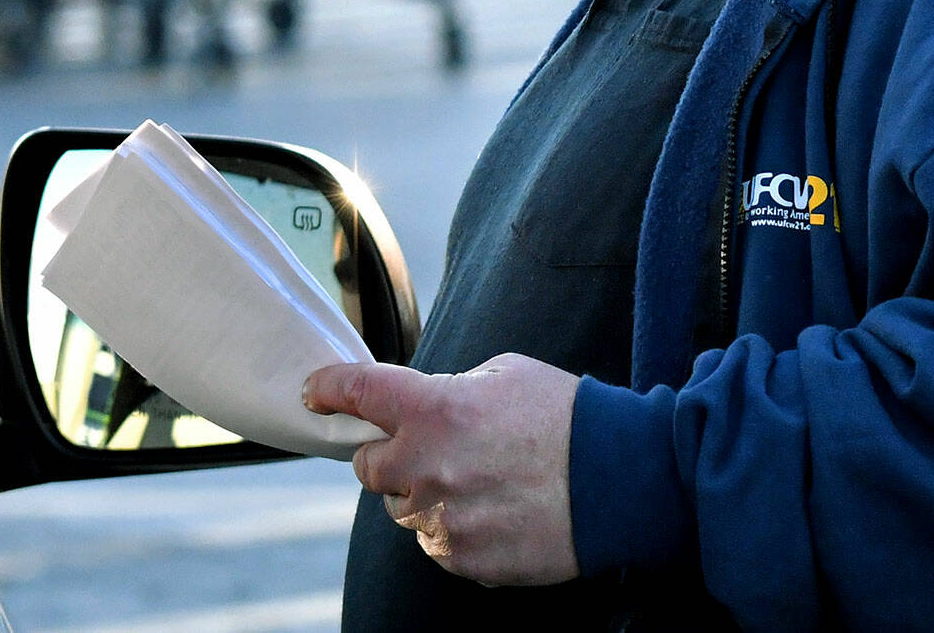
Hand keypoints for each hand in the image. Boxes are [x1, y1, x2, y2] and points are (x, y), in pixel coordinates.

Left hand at [304, 353, 579, 586]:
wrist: (618, 479)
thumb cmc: (565, 417)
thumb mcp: (504, 374)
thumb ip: (450, 390)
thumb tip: (424, 407)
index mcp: (434, 409)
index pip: (358, 392)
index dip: (329, 388)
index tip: (314, 390)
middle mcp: (426, 466)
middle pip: (369, 466)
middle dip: (390, 455)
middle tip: (430, 447)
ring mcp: (442, 518)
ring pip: (403, 509)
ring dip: (424, 495)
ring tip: (478, 482)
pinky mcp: (463, 558)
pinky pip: (435, 543)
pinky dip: (453, 528)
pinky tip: (493, 510)